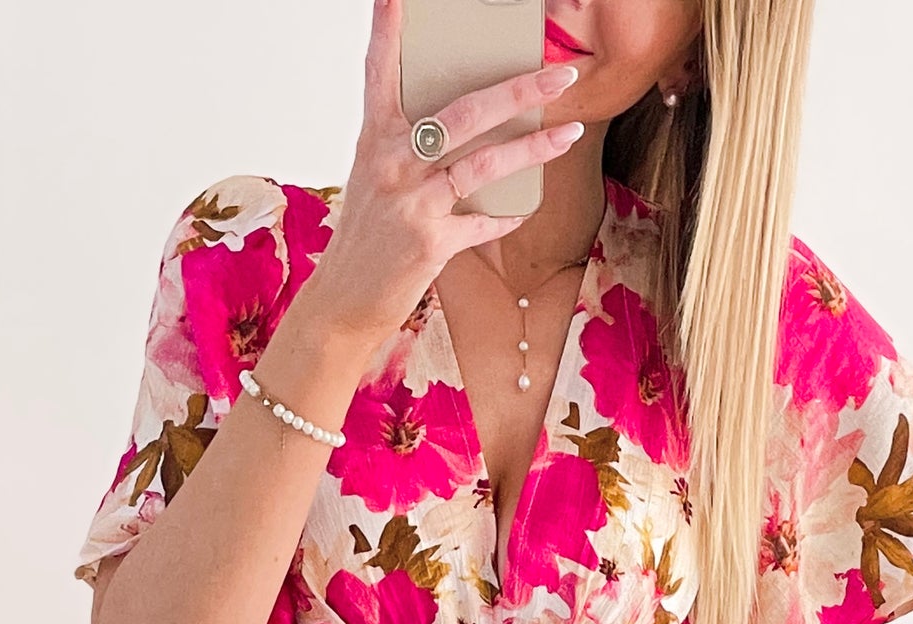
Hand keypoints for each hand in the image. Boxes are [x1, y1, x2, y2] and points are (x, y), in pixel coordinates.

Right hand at [291, 0, 585, 355]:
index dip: (388, 32)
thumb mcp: (376, 181)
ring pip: (485, 163)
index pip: (379, 73)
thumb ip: (409, 150)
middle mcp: (392, 162)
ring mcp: (412, 202)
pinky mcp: (430, 242)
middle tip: (559, 74)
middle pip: (466, 112)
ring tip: (569, 132)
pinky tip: (521, 211)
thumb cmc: (366, 238)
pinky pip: (482, 221)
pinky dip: (505, 216)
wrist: (343, 301)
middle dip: (519, 89)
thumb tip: (462, 131)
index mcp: (374, 139)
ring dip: (535, 147)